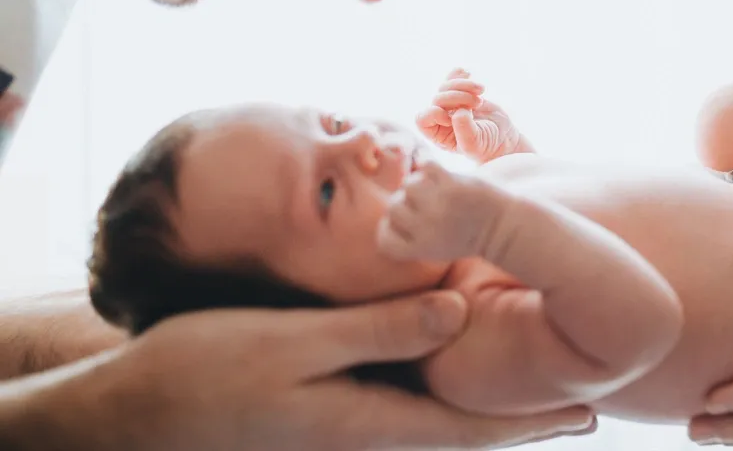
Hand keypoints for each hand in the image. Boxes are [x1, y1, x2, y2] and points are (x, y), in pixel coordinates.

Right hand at [8, 293, 594, 449]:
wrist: (131, 412)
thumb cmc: (206, 372)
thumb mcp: (293, 344)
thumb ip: (378, 329)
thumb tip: (461, 311)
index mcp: (365, 424)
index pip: (469, 432)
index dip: (530, 423)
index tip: (588, 411)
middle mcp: (363, 433)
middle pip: (461, 429)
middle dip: (523, 421)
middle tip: (584, 407)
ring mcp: (343, 424)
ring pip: (435, 416)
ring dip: (487, 407)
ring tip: (536, 389)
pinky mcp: (324, 408)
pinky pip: (400, 400)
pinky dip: (438, 388)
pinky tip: (449, 364)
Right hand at [378, 154, 507, 261]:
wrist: (503, 226)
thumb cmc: (467, 235)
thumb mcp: (437, 247)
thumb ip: (412, 235)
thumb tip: (388, 213)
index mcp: (421, 249)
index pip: (384, 240)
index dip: (389, 229)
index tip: (405, 224)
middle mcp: (426, 230)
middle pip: (392, 208)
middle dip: (405, 202)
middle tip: (425, 201)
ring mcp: (438, 207)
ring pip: (407, 185)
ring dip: (419, 182)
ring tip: (435, 188)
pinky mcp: (452, 186)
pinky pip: (425, 166)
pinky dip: (432, 166)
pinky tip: (442, 175)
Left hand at [418, 69, 530, 162]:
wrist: (503, 137)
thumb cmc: (487, 146)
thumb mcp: (476, 145)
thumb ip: (465, 132)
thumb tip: (458, 112)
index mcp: (437, 134)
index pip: (422, 119)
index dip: (436, 113)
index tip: (458, 116)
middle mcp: (440, 118)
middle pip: (436, 99)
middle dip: (457, 97)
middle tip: (478, 102)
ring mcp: (450, 105)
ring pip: (445, 86)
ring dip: (463, 85)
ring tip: (481, 90)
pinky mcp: (461, 94)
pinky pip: (453, 79)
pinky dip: (459, 74)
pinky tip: (468, 73)